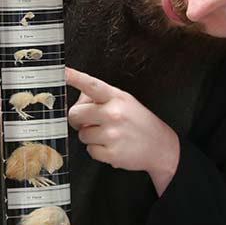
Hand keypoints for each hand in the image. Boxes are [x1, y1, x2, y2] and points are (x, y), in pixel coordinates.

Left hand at [65, 67, 180, 194]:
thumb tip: (79, 96)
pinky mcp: (111, 153)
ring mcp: (112, 134)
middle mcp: (114, 113)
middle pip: (75, 114)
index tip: (63, 72)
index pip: (92, 85)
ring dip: (91, 137)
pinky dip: (98, 151)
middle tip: (89, 122)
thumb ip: (101, 97)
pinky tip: (112, 146)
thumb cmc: (140, 123)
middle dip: (78, 120)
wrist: (162, 147)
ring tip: (109, 135)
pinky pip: (90, 151)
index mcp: (117, 97)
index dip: (76, 78)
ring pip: (82, 134)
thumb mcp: (125, 101)